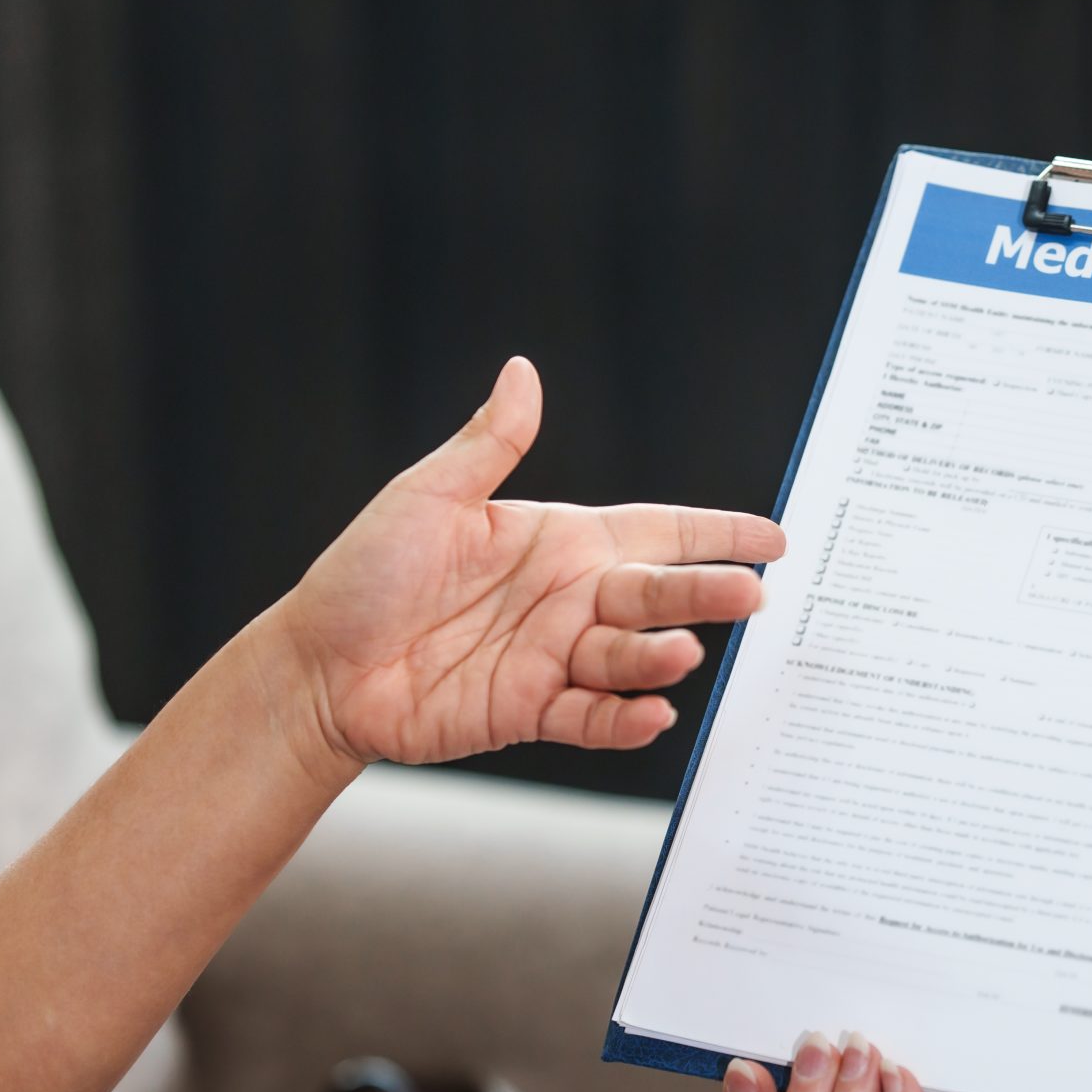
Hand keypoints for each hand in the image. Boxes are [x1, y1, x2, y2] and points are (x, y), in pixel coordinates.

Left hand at [265, 357, 784, 771]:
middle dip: (707, 592)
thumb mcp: (426, 497)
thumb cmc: (364, 574)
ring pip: (630, 657)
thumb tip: (523, 372)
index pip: (659, 530)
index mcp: (558, 541)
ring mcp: (556, 658)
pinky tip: (652, 713)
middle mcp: (570, 599)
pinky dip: (626, 719)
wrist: (316, 668)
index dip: (717, 533)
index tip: (775, 538)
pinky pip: (594, 717)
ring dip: (661, 657)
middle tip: (751, 595)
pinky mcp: (533, 711)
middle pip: (658, 593)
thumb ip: (488, 444)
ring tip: (681, 653)